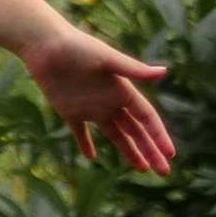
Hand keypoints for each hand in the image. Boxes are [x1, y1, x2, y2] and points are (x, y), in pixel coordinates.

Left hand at [23, 22, 176, 175]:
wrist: (45, 44)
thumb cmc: (78, 47)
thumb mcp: (107, 59)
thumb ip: (133, 69)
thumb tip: (164, 71)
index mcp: (122, 90)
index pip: (146, 117)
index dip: (159, 135)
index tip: (170, 154)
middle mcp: (110, 101)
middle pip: (135, 131)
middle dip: (150, 150)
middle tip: (163, 171)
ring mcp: (91, 108)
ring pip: (115, 135)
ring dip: (129, 151)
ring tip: (142, 168)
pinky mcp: (70, 111)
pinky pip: (80, 133)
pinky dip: (86, 145)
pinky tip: (91, 158)